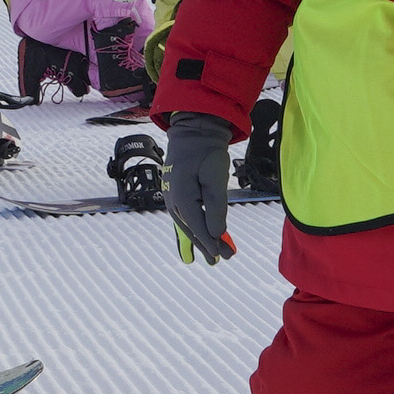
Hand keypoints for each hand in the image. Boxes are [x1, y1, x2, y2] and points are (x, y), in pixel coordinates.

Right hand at [160, 113, 241, 264]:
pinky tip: (198, 238)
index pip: (197, 227)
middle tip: (222, 260)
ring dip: (200, 240)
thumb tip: (216, 233)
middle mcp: (173, 201)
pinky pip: (184, 218)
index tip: (220, 256)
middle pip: (191, 230)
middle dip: (207, 246)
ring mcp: (171, 198)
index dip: (209, 243)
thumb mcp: (216, 178)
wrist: (193, 134)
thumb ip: (216, 207)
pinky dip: (193, 229)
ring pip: (186, 225)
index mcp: (183, 197)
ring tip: (213, 254)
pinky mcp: (175, 195)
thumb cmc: (207, 154)